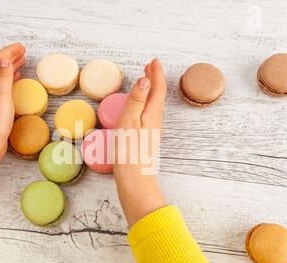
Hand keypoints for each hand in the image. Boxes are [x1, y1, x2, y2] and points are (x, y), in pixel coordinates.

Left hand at [0, 43, 25, 191]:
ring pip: (2, 78)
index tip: (21, 47)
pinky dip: (12, 82)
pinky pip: (5, 89)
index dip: (8, 52)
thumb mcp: (1, 97)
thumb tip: (5, 60)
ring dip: (11, 69)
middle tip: (22, 52)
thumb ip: (4, 78)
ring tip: (21, 63)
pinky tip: (17, 84)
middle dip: (10, 58)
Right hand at [113, 59, 167, 226]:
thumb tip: (146, 79)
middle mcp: (155, 121)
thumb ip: (137, 100)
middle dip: (154, 80)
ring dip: (151, 90)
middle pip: (157, 95)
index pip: (157, 88)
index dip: (156, 74)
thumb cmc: (129, 151)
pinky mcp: (147, 138)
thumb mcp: (129, 121)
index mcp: (152, 114)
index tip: (154, 61)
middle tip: (151, 67)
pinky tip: (141, 106)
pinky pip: (150, 113)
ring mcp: (152, 130)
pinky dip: (147, 102)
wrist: (134, 178)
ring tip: (146, 81)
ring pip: (154, 104)